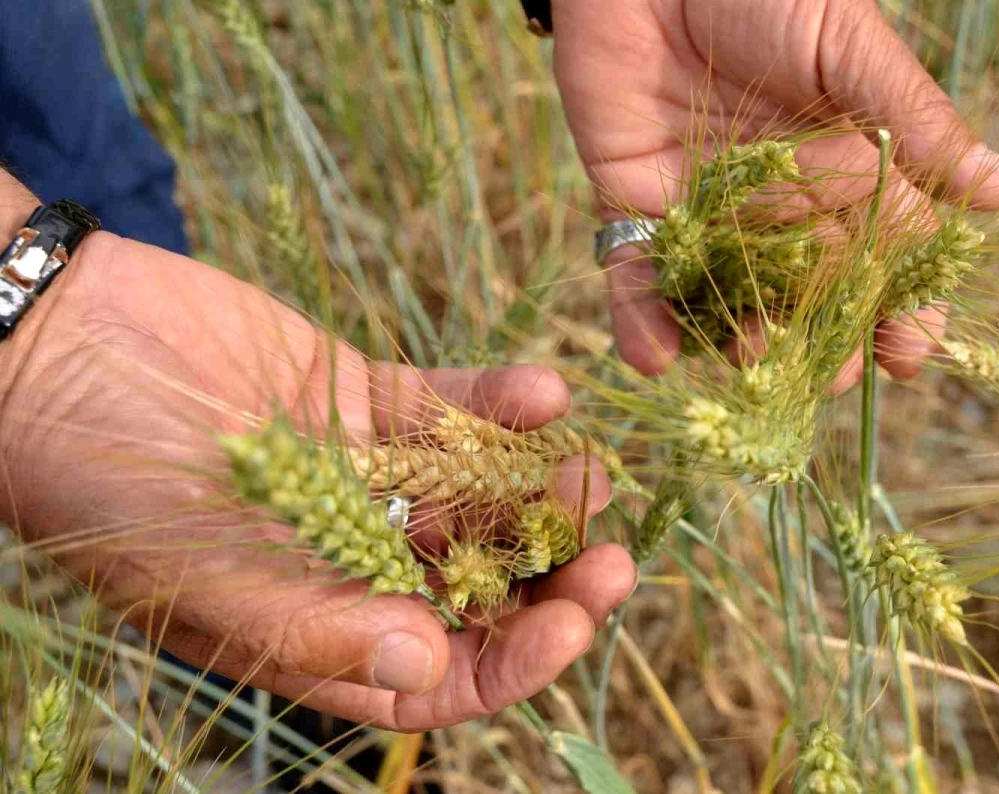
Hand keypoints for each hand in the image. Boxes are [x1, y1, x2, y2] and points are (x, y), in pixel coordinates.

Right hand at [0, 225, 635, 729]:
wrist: (57, 347)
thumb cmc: (103, 484)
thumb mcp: (199, 575)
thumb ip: (313, 628)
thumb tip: (427, 669)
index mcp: (318, 628)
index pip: (439, 675)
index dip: (515, 660)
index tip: (574, 623)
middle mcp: (355, 561)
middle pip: (481, 588)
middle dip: (553, 576)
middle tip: (615, 554)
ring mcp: (368, 480)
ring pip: (482, 498)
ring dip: (543, 489)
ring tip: (594, 473)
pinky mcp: (368, 400)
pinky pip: (451, 410)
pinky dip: (500, 403)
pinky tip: (544, 392)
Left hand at [553, 0, 998, 376]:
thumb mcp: (851, 50)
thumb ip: (913, 123)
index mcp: (842, 172)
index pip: (881, 259)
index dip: (897, 310)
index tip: (909, 356)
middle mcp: (776, 206)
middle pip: (804, 297)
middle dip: (817, 345)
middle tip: (825, 381)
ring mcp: (705, 213)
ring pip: (724, 299)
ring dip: (735, 344)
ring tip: (751, 370)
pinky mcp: (633, 206)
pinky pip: (637, 276)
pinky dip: (642, 320)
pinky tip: (658, 358)